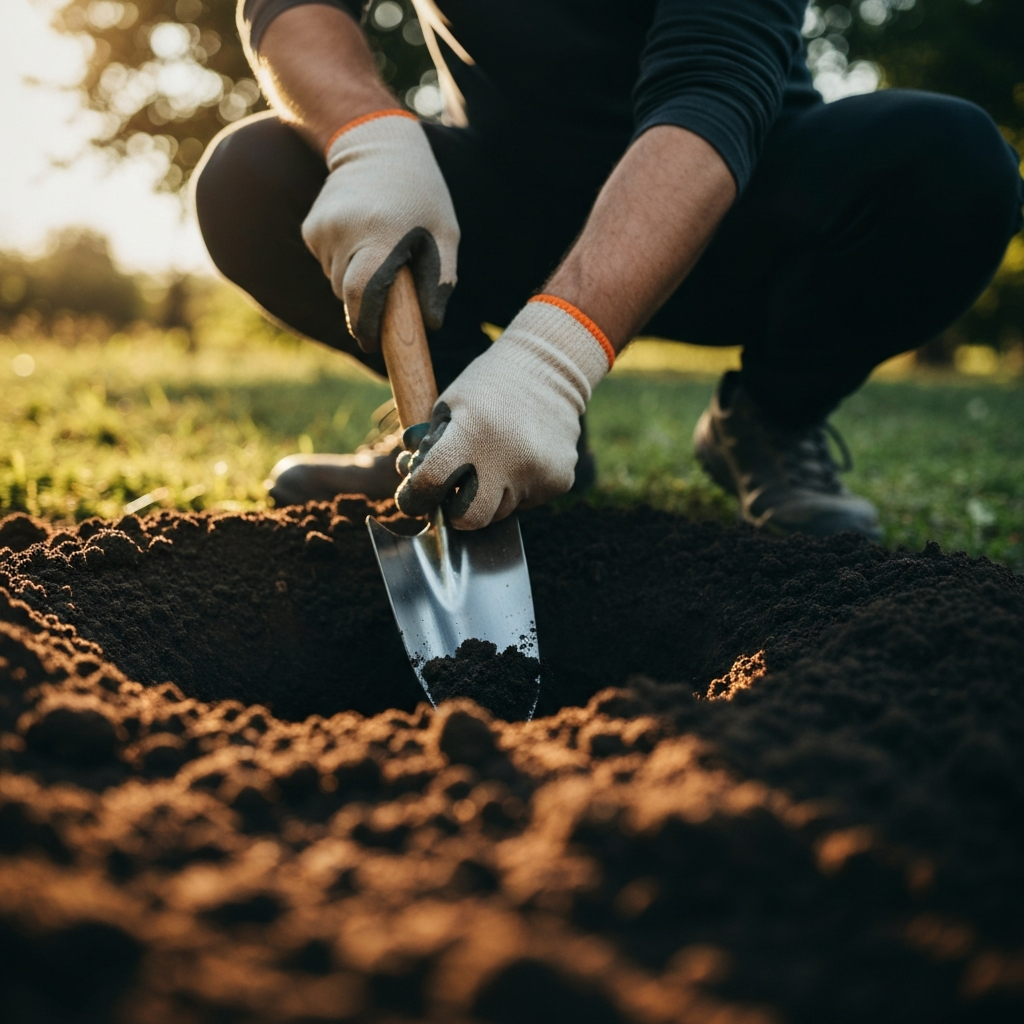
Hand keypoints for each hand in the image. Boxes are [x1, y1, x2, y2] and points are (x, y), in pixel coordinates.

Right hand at [301, 110, 458, 351]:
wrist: (376, 144)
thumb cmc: (422, 195)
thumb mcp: (445, 234)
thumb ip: (440, 281)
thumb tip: (430, 326)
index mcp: (381, 235)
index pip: (362, 295)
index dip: (365, 325)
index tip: (371, 344)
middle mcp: (345, 231)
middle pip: (348, 294)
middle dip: (366, 302)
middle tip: (390, 285)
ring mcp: (323, 228)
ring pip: (336, 280)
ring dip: (356, 278)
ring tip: (378, 249)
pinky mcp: (310, 228)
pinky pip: (327, 264)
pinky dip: (344, 261)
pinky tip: (360, 235)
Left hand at [395, 296, 613, 528]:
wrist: (549, 370)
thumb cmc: (488, 388)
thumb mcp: (448, 406)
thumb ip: (429, 450)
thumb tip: (417, 493)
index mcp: (472, 432)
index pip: (431, 484)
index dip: (415, 497)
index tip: (413, 499)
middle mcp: (508, 458)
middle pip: (471, 519)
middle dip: (458, 511)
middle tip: (456, 493)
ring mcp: (537, 473)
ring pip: (501, 512)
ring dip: (491, 496)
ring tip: (496, 460)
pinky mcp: (559, 481)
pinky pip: (527, 502)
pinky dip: (518, 489)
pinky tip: (522, 458)